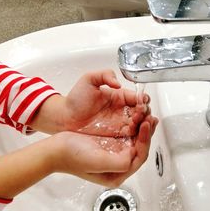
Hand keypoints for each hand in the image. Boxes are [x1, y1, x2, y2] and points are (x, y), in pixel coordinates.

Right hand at [0, 115, 157, 198]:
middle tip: (150, 118)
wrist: (54, 148)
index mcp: (116, 175)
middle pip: (139, 149)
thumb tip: (133, 154)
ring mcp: (113, 155)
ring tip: (146, 116)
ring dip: (141, 129)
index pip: (139, 158)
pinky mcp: (109, 146)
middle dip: (146, 134)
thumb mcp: (97, 161)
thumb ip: (118, 162)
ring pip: (134, 142)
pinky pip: (126, 136)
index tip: (145, 126)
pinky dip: (133, 127)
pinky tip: (136, 119)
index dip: (145, 141)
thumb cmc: (71, 157)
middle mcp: (117, 167)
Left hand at [30, 70, 149, 136]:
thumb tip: (118, 83)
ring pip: (139, 123)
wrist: (65, 118)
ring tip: (140, 124)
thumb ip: (105, 75)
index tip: (142, 102)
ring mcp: (120, 122)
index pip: (136, 97)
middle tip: (141, 114)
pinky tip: (136, 133)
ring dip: (143, 124)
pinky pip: (131, 135)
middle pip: (141, 111)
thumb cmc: (75, 99)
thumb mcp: (89, 79)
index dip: (142, 100)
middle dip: (145, 112)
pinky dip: (137, 134)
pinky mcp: (116, 135)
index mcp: (119, 96)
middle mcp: (122, 109)